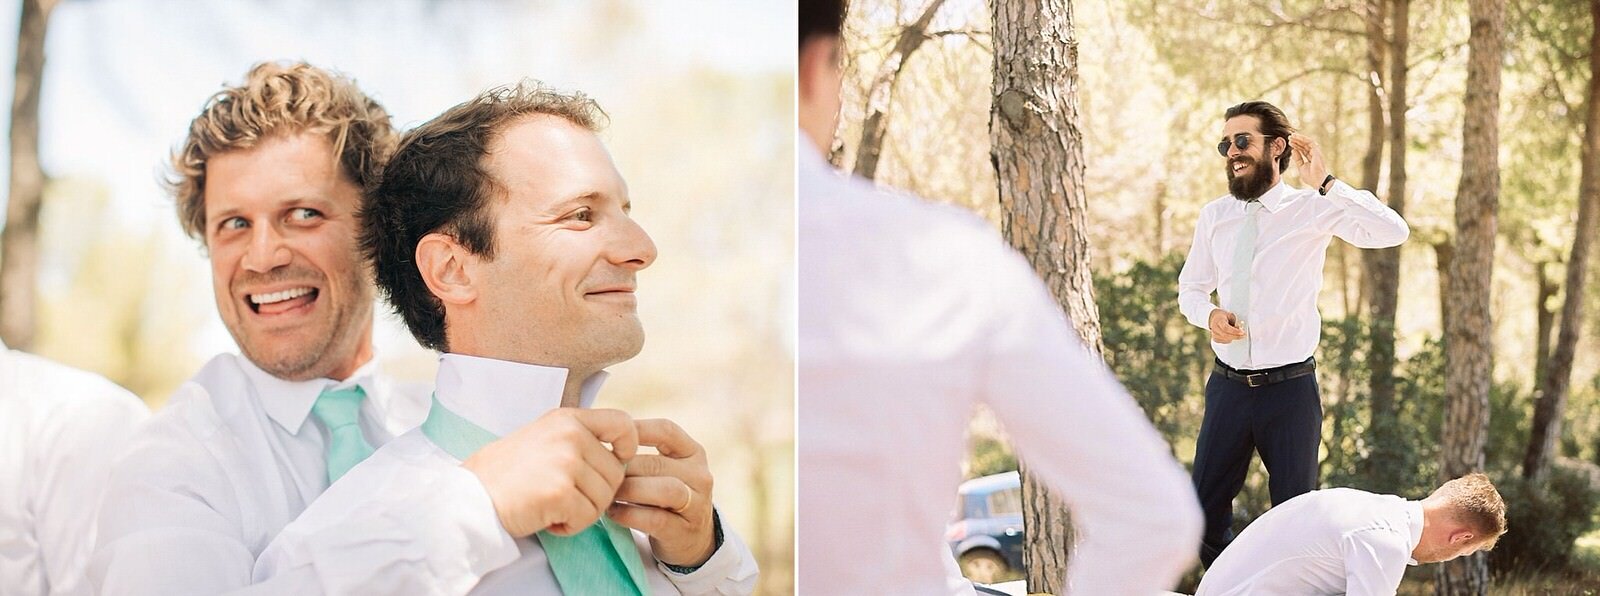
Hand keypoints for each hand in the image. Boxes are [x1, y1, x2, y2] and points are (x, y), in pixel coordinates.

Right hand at [463, 408, 637, 537]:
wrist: (470, 497)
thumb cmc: (506, 473)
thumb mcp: (543, 437)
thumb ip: (577, 439)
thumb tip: (619, 455)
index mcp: (567, 419)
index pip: (622, 423)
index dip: (628, 446)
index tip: (618, 460)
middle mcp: (570, 436)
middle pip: (616, 474)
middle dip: (596, 494)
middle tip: (565, 498)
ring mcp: (566, 463)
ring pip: (604, 499)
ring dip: (583, 512)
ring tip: (552, 507)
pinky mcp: (561, 492)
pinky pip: (588, 518)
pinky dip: (570, 526)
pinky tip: (548, 519)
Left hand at [607, 418, 717, 567]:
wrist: (689, 539)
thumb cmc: (662, 497)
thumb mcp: (662, 470)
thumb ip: (638, 454)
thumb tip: (594, 438)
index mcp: (693, 452)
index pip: (666, 430)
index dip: (636, 431)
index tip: (607, 438)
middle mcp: (700, 475)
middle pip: (657, 463)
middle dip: (624, 469)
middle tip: (597, 474)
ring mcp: (697, 504)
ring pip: (664, 489)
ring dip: (629, 491)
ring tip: (607, 494)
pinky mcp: (684, 531)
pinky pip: (655, 519)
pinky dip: (629, 514)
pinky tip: (613, 513)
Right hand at [1209, 308, 1246, 343]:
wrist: (1215, 318)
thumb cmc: (1224, 317)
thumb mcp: (1230, 315)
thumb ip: (1235, 322)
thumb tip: (1240, 329)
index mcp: (1218, 320)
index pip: (1225, 328)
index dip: (1234, 331)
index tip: (1242, 332)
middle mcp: (1214, 328)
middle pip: (1225, 335)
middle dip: (1236, 336)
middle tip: (1243, 335)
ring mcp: (1214, 334)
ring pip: (1226, 340)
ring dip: (1233, 337)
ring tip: (1237, 332)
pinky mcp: (1215, 339)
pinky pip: (1225, 342)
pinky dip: (1230, 339)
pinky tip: (1231, 334)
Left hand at [1288, 133, 1327, 188]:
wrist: (1317, 181)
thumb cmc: (1310, 177)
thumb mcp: (1301, 167)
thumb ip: (1298, 159)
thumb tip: (1293, 150)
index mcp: (1311, 158)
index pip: (1303, 149)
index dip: (1296, 145)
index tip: (1289, 142)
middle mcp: (1314, 154)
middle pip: (1305, 145)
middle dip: (1297, 140)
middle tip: (1289, 137)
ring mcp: (1316, 152)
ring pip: (1307, 142)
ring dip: (1299, 138)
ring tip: (1291, 136)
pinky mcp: (1317, 152)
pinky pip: (1310, 142)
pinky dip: (1303, 139)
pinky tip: (1297, 138)